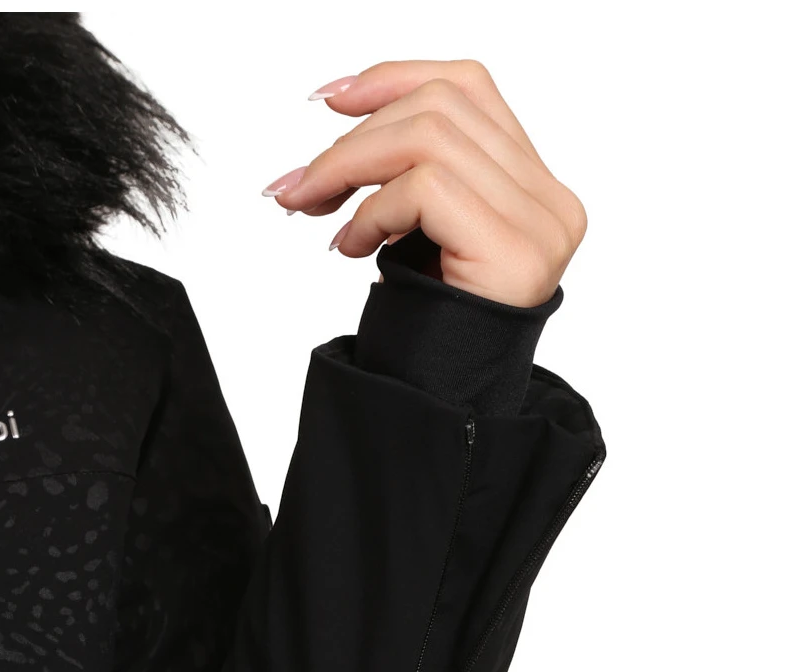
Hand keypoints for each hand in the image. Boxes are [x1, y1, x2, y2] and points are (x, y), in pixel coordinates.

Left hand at [263, 59, 587, 307]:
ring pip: (429, 137)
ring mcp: (541, 224)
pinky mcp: (515, 251)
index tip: (328, 99)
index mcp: (532, 187)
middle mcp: (549, 200)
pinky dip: (372, 211)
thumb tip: (341, 122)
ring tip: (314, 211)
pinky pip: (426, 188)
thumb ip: (403, 178)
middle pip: (442, 106)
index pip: (468, 89)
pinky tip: (351, 249)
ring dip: (350, 167)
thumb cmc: (425, 333)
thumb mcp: (412, 236)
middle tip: (299, 185)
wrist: (441, 415)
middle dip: (354, 136)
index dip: (393, 78)